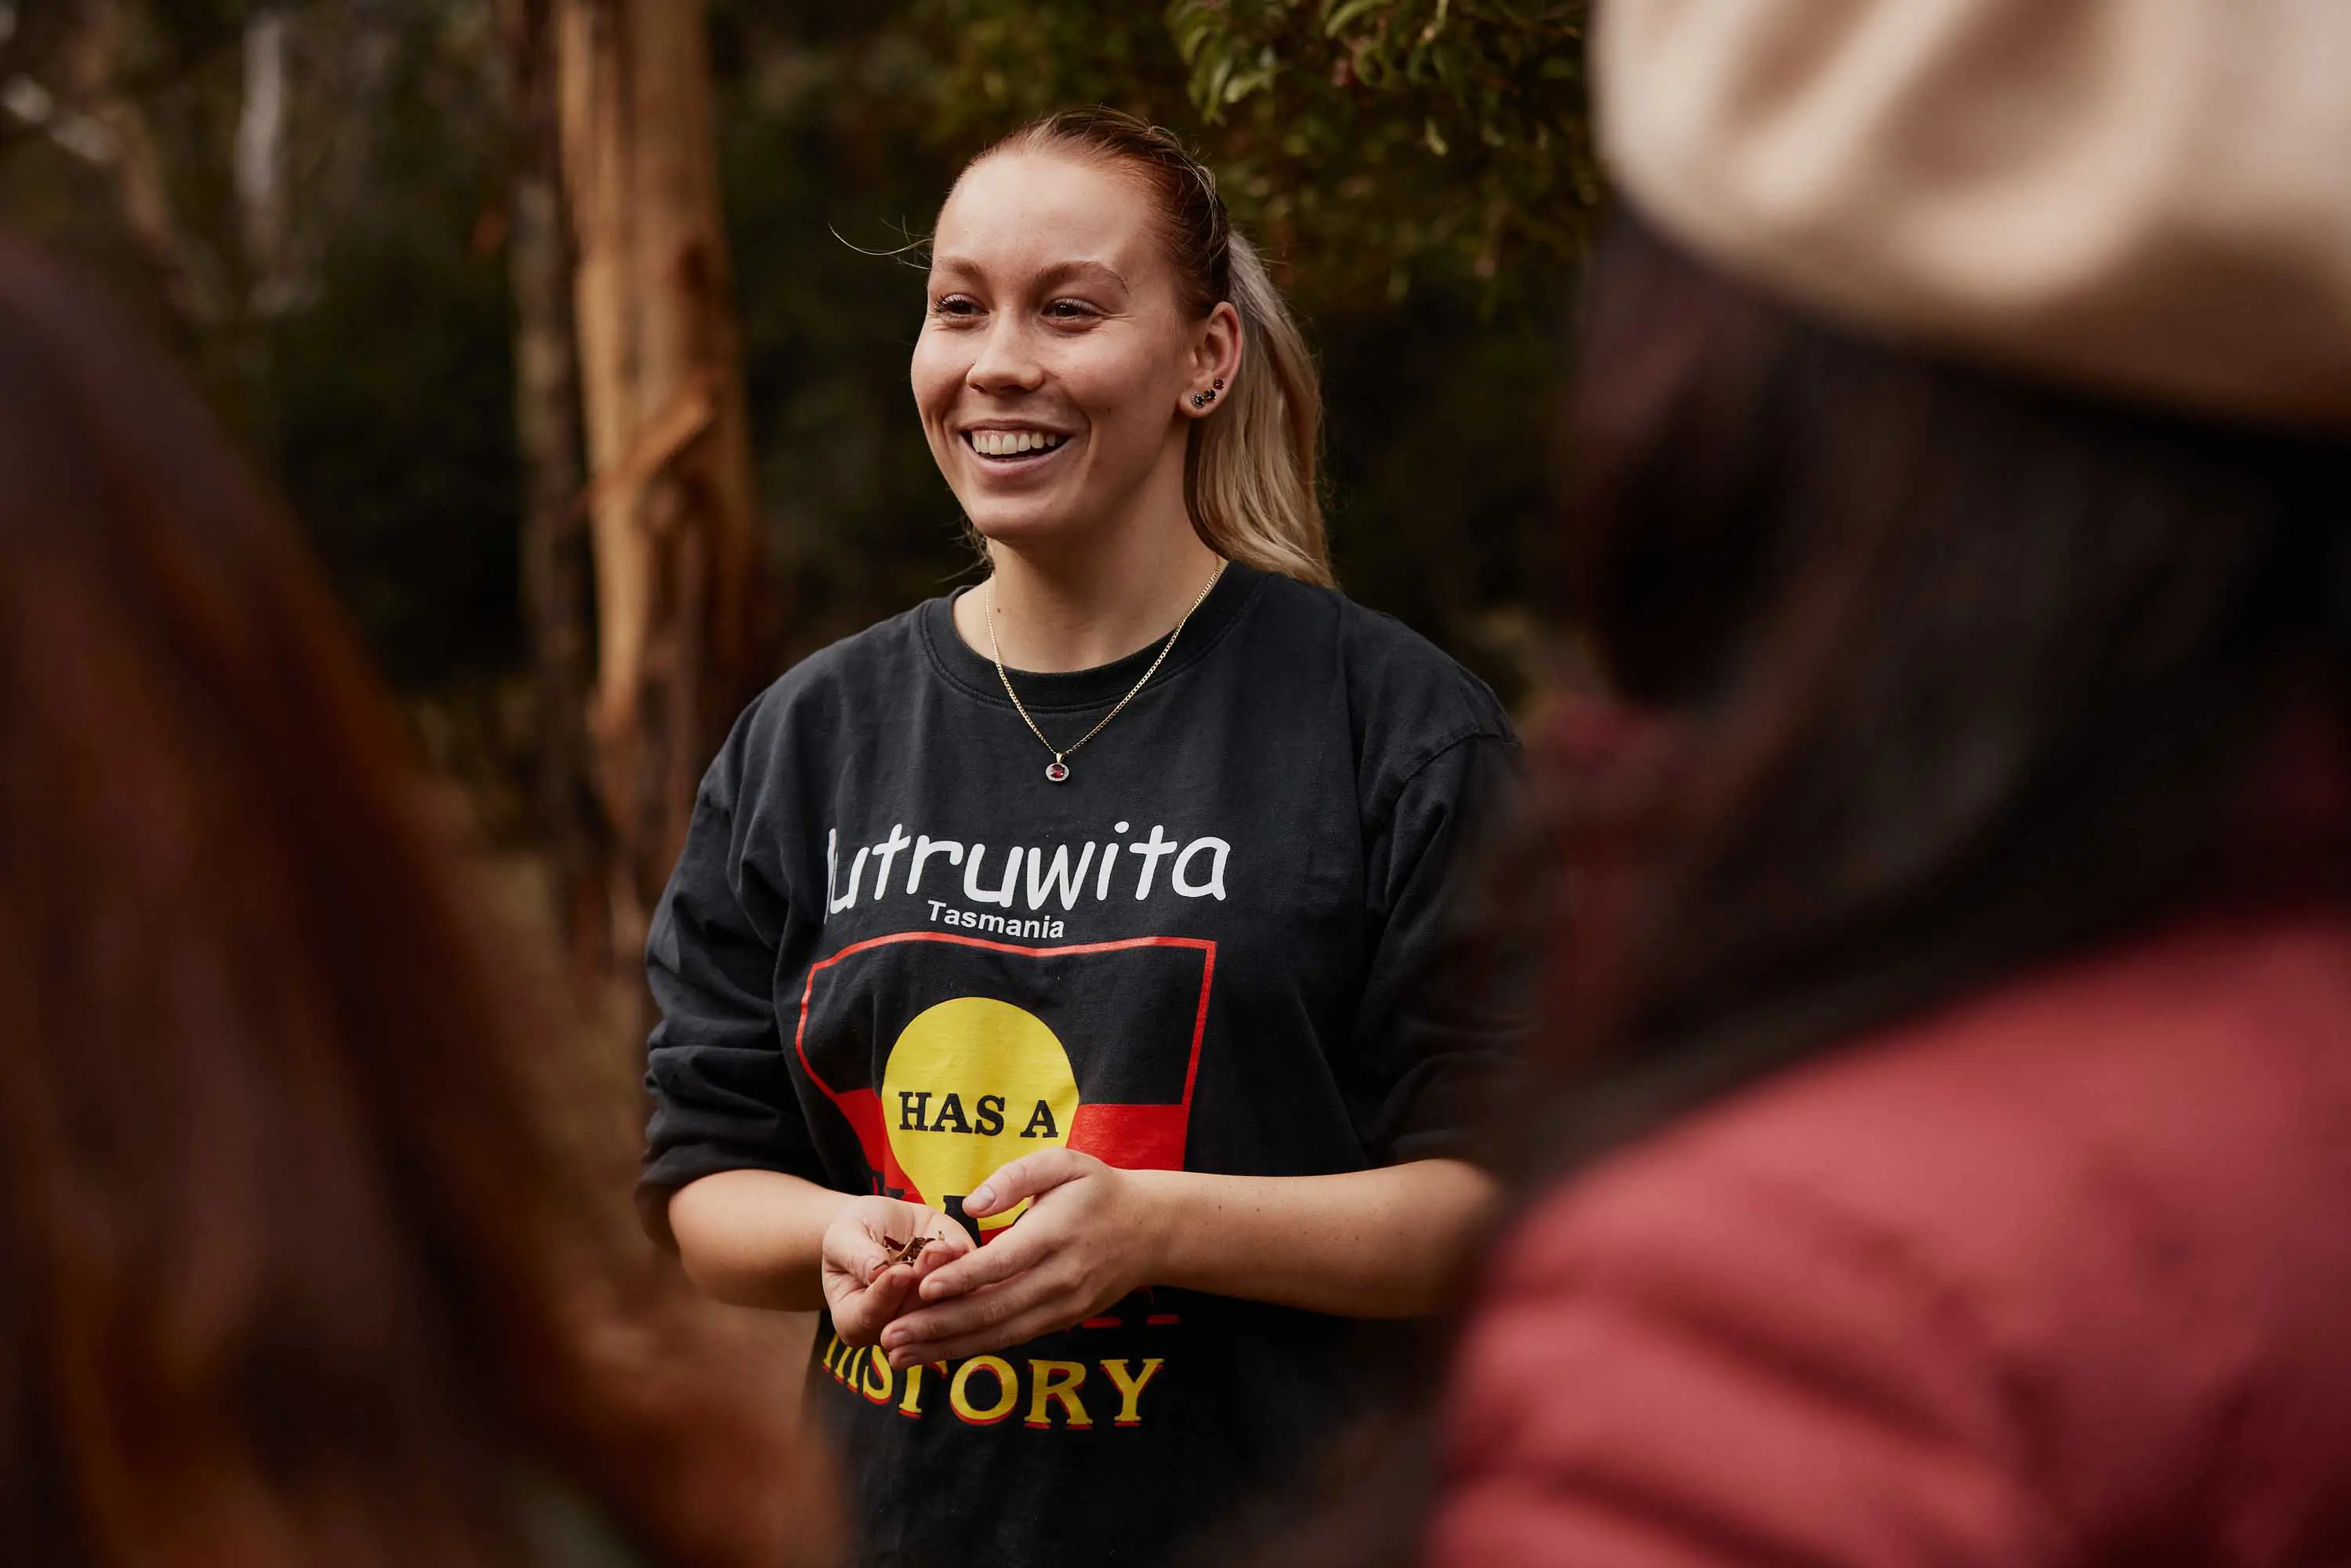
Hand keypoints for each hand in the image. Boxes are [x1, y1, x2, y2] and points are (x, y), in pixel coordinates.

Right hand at [821, 1196, 971, 1346]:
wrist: (883, 1224)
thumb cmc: (853, 1233)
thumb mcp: (843, 1236)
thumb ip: (855, 1254)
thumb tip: (875, 1270)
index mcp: (853, 1320)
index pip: (867, 1317)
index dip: (885, 1295)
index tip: (899, 1273)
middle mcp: (892, 1326)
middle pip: (909, 1316)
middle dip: (922, 1285)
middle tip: (931, 1254)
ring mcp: (925, 1313)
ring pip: (939, 1305)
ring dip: (945, 1276)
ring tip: (944, 1247)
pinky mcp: (953, 1293)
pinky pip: (962, 1289)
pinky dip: (962, 1267)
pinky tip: (958, 1246)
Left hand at [879, 1149, 1165, 1367]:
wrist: (1151, 1231)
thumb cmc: (1098, 1190)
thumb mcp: (1063, 1163)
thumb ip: (1015, 1178)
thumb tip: (971, 1206)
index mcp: (1055, 1234)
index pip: (1003, 1262)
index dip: (961, 1278)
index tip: (921, 1288)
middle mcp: (1060, 1278)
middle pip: (994, 1308)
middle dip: (938, 1325)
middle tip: (890, 1336)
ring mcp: (1062, 1306)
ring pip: (1000, 1333)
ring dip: (947, 1347)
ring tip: (900, 1355)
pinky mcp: (1061, 1321)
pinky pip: (1013, 1338)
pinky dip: (973, 1349)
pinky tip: (937, 1353)